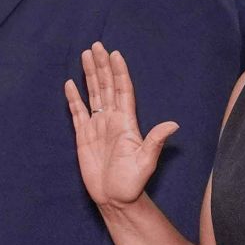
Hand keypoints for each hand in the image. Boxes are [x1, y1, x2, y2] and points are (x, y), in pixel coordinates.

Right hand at [65, 44, 177, 211]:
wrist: (115, 199)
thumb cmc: (132, 184)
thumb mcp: (146, 162)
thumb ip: (155, 141)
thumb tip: (173, 124)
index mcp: (126, 122)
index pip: (122, 90)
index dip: (119, 72)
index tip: (115, 54)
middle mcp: (112, 120)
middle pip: (106, 86)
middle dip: (101, 66)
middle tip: (97, 45)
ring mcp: (97, 127)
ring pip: (93, 95)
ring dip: (89, 75)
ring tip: (85, 55)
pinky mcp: (83, 137)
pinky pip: (77, 113)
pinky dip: (74, 98)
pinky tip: (70, 84)